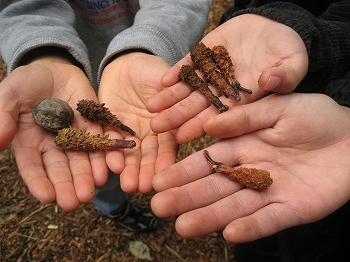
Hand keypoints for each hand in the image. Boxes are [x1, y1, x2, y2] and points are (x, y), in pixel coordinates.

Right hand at [0, 56, 107, 210]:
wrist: (54, 67)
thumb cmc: (27, 81)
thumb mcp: (10, 94)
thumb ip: (3, 115)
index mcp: (30, 142)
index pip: (33, 167)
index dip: (39, 183)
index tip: (47, 197)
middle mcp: (54, 145)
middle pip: (61, 169)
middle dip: (68, 186)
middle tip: (76, 202)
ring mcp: (76, 137)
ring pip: (83, 161)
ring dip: (88, 176)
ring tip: (94, 189)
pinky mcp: (94, 127)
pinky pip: (101, 143)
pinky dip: (106, 155)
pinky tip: (111, 167)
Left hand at [98, 52, 177, 192]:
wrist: (126, 62)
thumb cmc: (152, 69)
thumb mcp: (166, 80)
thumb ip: (174, 98)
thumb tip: (183, 114)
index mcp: (168, 124)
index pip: (168, 146)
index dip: (165, 162)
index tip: (162, 178)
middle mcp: (150, 133)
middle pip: (148, 155)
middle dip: (145, 172)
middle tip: (141, 188)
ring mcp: (130, 132)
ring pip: (129, 153)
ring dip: (128, 169)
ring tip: (127, 185)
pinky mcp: (110, 126)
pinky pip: (109, 140)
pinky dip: (109, 153)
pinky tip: (111, 166)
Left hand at [147, 14, 307, 142]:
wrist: (273, 26)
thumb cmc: (287, 48)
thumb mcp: (294, 61)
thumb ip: (287, 75)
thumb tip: (270, 82)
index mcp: (243, 100)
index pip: (219, 117)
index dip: (200, 127)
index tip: (181, 137)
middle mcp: (223, 90)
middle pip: (197, 107)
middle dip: (176, 116)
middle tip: (156, 128)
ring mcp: (212, 71)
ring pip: (188, 88)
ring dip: (170, 98)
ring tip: (152, 107)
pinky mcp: (205, 53)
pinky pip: (189, 63)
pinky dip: (178, 72)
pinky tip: (164, 81)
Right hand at [151, 93, 349, 242]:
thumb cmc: (316, 116)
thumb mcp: (279, 107)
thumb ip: (244, 118)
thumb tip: (208, 126)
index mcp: (243, 145)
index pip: (207, 160)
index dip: (184, 171)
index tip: (160, 180)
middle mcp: (250, 171)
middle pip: (214, 186)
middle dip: (187, 197)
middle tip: (159, 208)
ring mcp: (269, 191)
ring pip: (235, 207)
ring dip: (210, 217)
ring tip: (183, 227)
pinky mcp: (292, 209)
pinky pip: (268, 220)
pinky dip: (250, 227)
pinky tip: (230, 234)